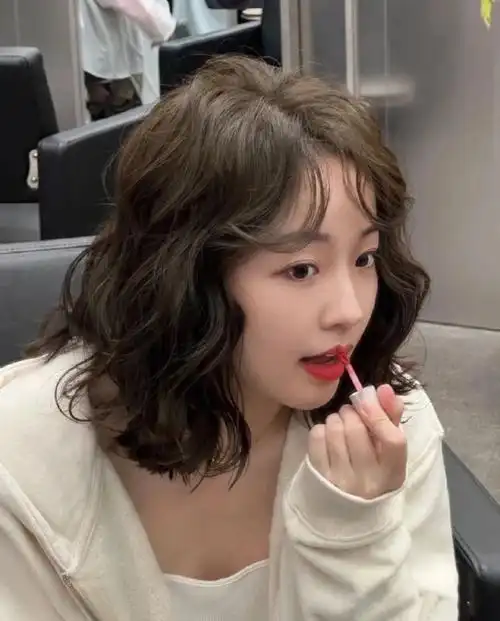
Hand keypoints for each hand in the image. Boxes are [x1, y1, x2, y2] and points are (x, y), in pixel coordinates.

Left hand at [308, 384, 406, 499]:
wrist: (345, 511)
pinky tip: (328, 437)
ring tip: (341, 426)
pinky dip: (322, 429)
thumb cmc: (373, 471)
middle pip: (357, 429)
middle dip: (352, 413)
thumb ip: (391, 418)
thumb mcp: (389, 452)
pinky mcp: (318, 476)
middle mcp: (368, 481)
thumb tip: (384, 389)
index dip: (379, 414)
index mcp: (392, 473)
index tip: (368, 400)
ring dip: (336, 419)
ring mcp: (341, 481)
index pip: (393, 440)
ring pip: (335, 429)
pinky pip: (316, 436)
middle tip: (352, 415)